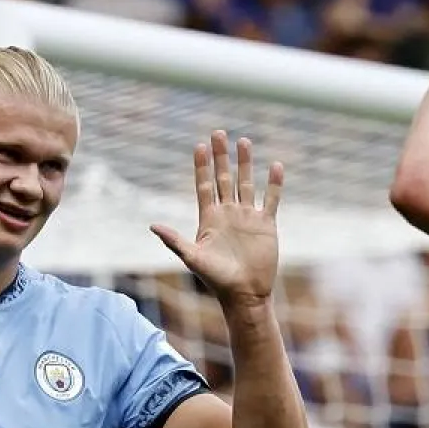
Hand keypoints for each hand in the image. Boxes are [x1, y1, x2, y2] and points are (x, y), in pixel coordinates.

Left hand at [152, 131, 282, 305]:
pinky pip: (271, 200)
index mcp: (209, 219)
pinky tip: (276, 166)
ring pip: (247, 183)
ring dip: (246, 163)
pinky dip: (274, 184)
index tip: (199, 146)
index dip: (202, 166)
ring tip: (244, 141)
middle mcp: (228, 214)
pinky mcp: (266, 225)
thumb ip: (175, 241)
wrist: (245, 295)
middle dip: (221, 157)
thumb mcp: (193, 258)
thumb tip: (152, 225)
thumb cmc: (217, 280)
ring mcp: (248, 218)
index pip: (204, 186)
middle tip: (218, 133)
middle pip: (224, 178)